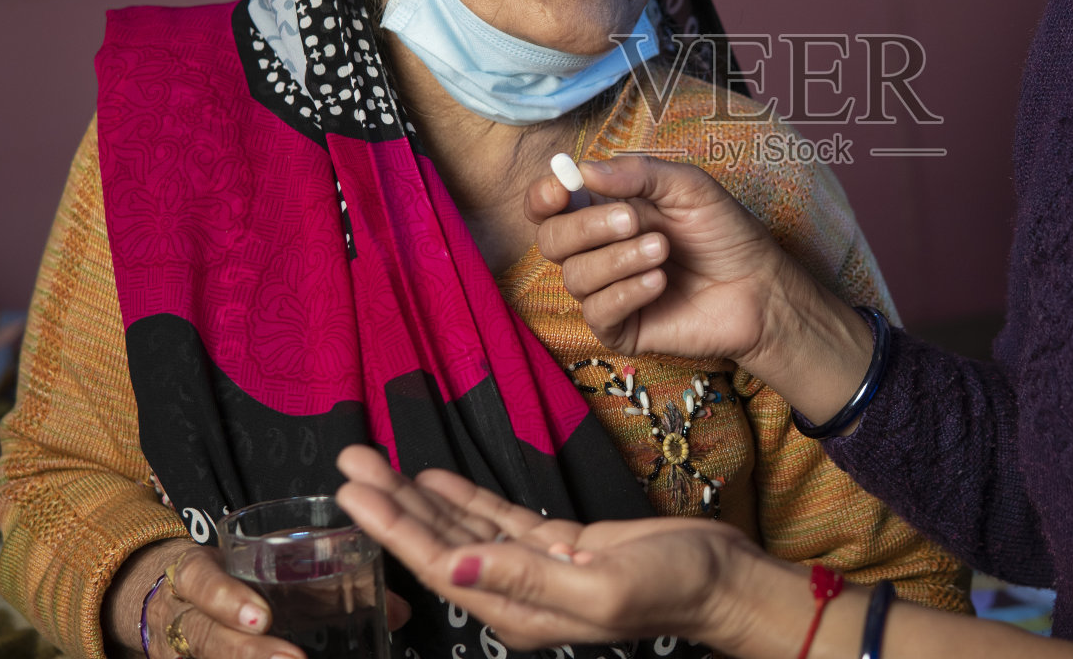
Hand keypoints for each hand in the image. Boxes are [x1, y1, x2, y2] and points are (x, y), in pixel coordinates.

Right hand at [117, 538, 409, 658]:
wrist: (174, 597)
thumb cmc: (237, 577)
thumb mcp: (270, 566)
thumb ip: (325, 583)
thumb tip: (398, 610)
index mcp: (199, 572)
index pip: (200, 578)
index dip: (226, 597)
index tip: (262, 615)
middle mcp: (181, 614)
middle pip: (203, 635)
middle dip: (245, 651)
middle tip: (291, 658)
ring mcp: (180, 646)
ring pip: (204, 654)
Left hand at [334, 445, 760, 651]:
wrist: (721, 582)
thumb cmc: (673, 588)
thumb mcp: (601, 586)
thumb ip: (525, 579)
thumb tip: (457, 564)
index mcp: (519, 610)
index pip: (439, 563)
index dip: (393, 527)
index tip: (355, 493)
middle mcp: (516, 592)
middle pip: (438, 541)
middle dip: (390, 502)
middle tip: (350, 462)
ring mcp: (535, 568)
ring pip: (462, 527)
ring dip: (418, 495)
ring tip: (375, 463)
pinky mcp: (559, 546)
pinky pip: (497, 519)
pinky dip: (464, 497)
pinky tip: (435, 479)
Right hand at [528, 155, 813, 362]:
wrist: (759, 286)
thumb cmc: (725, 233)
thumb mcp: (689, 187)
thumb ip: (639, 173)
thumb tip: (584, 171)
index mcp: (605, 211)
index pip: (549, 206)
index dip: (544, 197)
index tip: (562, 191)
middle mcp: (598, 250)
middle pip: (551, 240)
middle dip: (586, 227)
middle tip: (633, 220)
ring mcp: (607, 291)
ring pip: (574, 277)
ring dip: (618, 259)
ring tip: (663, 250)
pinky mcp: (621, 328)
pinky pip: (597, 312)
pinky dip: (626, 292)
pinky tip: (659, 282)